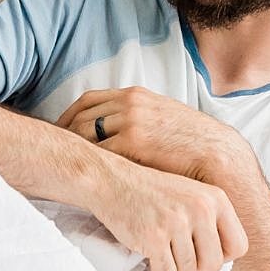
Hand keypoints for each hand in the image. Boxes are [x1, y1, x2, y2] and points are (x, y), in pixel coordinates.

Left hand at [58, 86, 251, 184]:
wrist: (216, 154)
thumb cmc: (192, 142)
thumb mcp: (163, 116)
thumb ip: (139, 116)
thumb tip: (117, 129)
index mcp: (135, 94)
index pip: (88, 100)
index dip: (68, 115)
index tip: (60, 130)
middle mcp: (129, 103)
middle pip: (81, 116)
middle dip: (63, 133)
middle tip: (53, 151)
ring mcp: (130, 122)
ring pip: (86, 134)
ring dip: (71, 149)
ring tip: (62, 165)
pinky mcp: (133, 144)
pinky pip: (99, 152)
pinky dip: (87, 163)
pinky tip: (82, 175)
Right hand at [83, 151, 247, 270]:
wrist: (113, 181)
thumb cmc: (154, 193)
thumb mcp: (193, 196)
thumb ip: (214, 222)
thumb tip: (231, 258)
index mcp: (215, 198)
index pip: (239, 246)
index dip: (222, 254)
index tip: (203, 249)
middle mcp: (201, 209)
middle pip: (214, 264)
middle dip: (195, 265)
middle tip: (177, 250)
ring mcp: (177, 222)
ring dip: (173, 265)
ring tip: (161, 243)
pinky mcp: (154, 237)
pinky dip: (157, 267)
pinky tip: (149, 247)